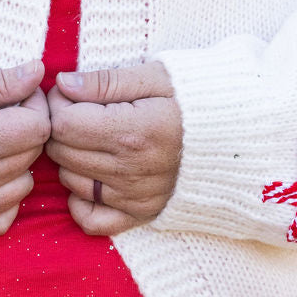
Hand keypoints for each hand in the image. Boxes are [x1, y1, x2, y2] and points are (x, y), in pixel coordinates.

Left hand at [45, 62, 182, 236]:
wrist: (237, 139)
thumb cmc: (194, 100)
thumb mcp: (155, 77)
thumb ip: (106, 81)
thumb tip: (63, 84)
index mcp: (133, 131)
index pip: (64, 124)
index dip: (59, 105)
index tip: (72, 95)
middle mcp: (131, 170)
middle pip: (62, 152)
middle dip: (61, 129)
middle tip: (79, 113)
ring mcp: (135, 197)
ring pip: (70, 181)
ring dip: (71, 159)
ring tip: (92, 139)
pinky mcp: (141, 214)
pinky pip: (91, 219)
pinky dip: (81, 201)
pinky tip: (91, 177)